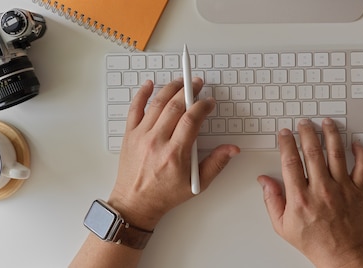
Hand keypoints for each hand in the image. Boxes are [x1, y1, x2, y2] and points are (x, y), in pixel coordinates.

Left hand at [109, 78, 239, 229]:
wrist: (135, 203)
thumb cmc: (165, 195)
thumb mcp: (197, 183)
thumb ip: (216, 163)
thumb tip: (232, 149)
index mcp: (174, 153)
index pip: (191, 119)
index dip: (202, 106)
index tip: (209, 102)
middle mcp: (156, 141)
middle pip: (175, 106)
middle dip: (189, 91)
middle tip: (197, 84)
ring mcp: (141, 136)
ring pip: (156, 103)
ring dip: (171, 88)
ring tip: (181, 81)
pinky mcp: (129, 135)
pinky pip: (134, 108)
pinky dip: (141, 94)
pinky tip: (149, 84)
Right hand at [257, 118, 362, 267]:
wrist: (341, 255)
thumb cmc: (314, 242)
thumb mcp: (282, 226)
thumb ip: (272, 200)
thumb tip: (264, 181)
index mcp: (300, 197)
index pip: (290, 160)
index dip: (286, 142)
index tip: (284, 133)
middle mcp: (321, 189)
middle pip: (313, 151)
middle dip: (306, 132)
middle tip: (303, 123)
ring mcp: (342, 188)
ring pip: (336, 153)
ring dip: (330, 134)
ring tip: (326, 122)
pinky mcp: (358, 191)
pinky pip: (362, 166)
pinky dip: (360, 152)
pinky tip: (354, 142)